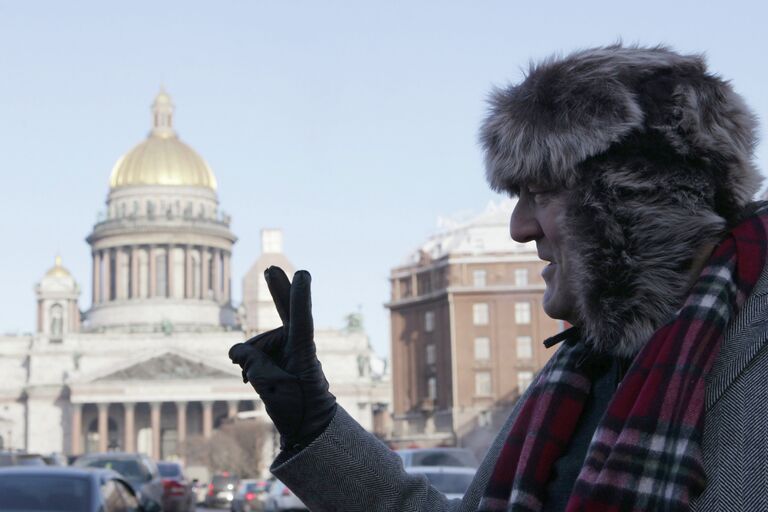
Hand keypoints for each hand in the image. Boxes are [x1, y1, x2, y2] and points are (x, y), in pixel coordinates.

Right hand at [228, 266, 336, 449]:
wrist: (305, 424)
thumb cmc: (297, 405)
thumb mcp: (271, 386)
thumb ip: (251, 362)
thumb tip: (235, 350)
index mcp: (303, 350)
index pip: (301, 318)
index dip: (300, 296)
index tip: (303, 274)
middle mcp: (295, 343)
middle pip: (284, 311)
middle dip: (278, 289)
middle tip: (271, 269)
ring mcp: (286, 348)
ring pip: (257, 343)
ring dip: (253, 360)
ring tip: (264, 383)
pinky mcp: (277, 356)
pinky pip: (253, 353)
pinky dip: (249, 363)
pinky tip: (249, 378)